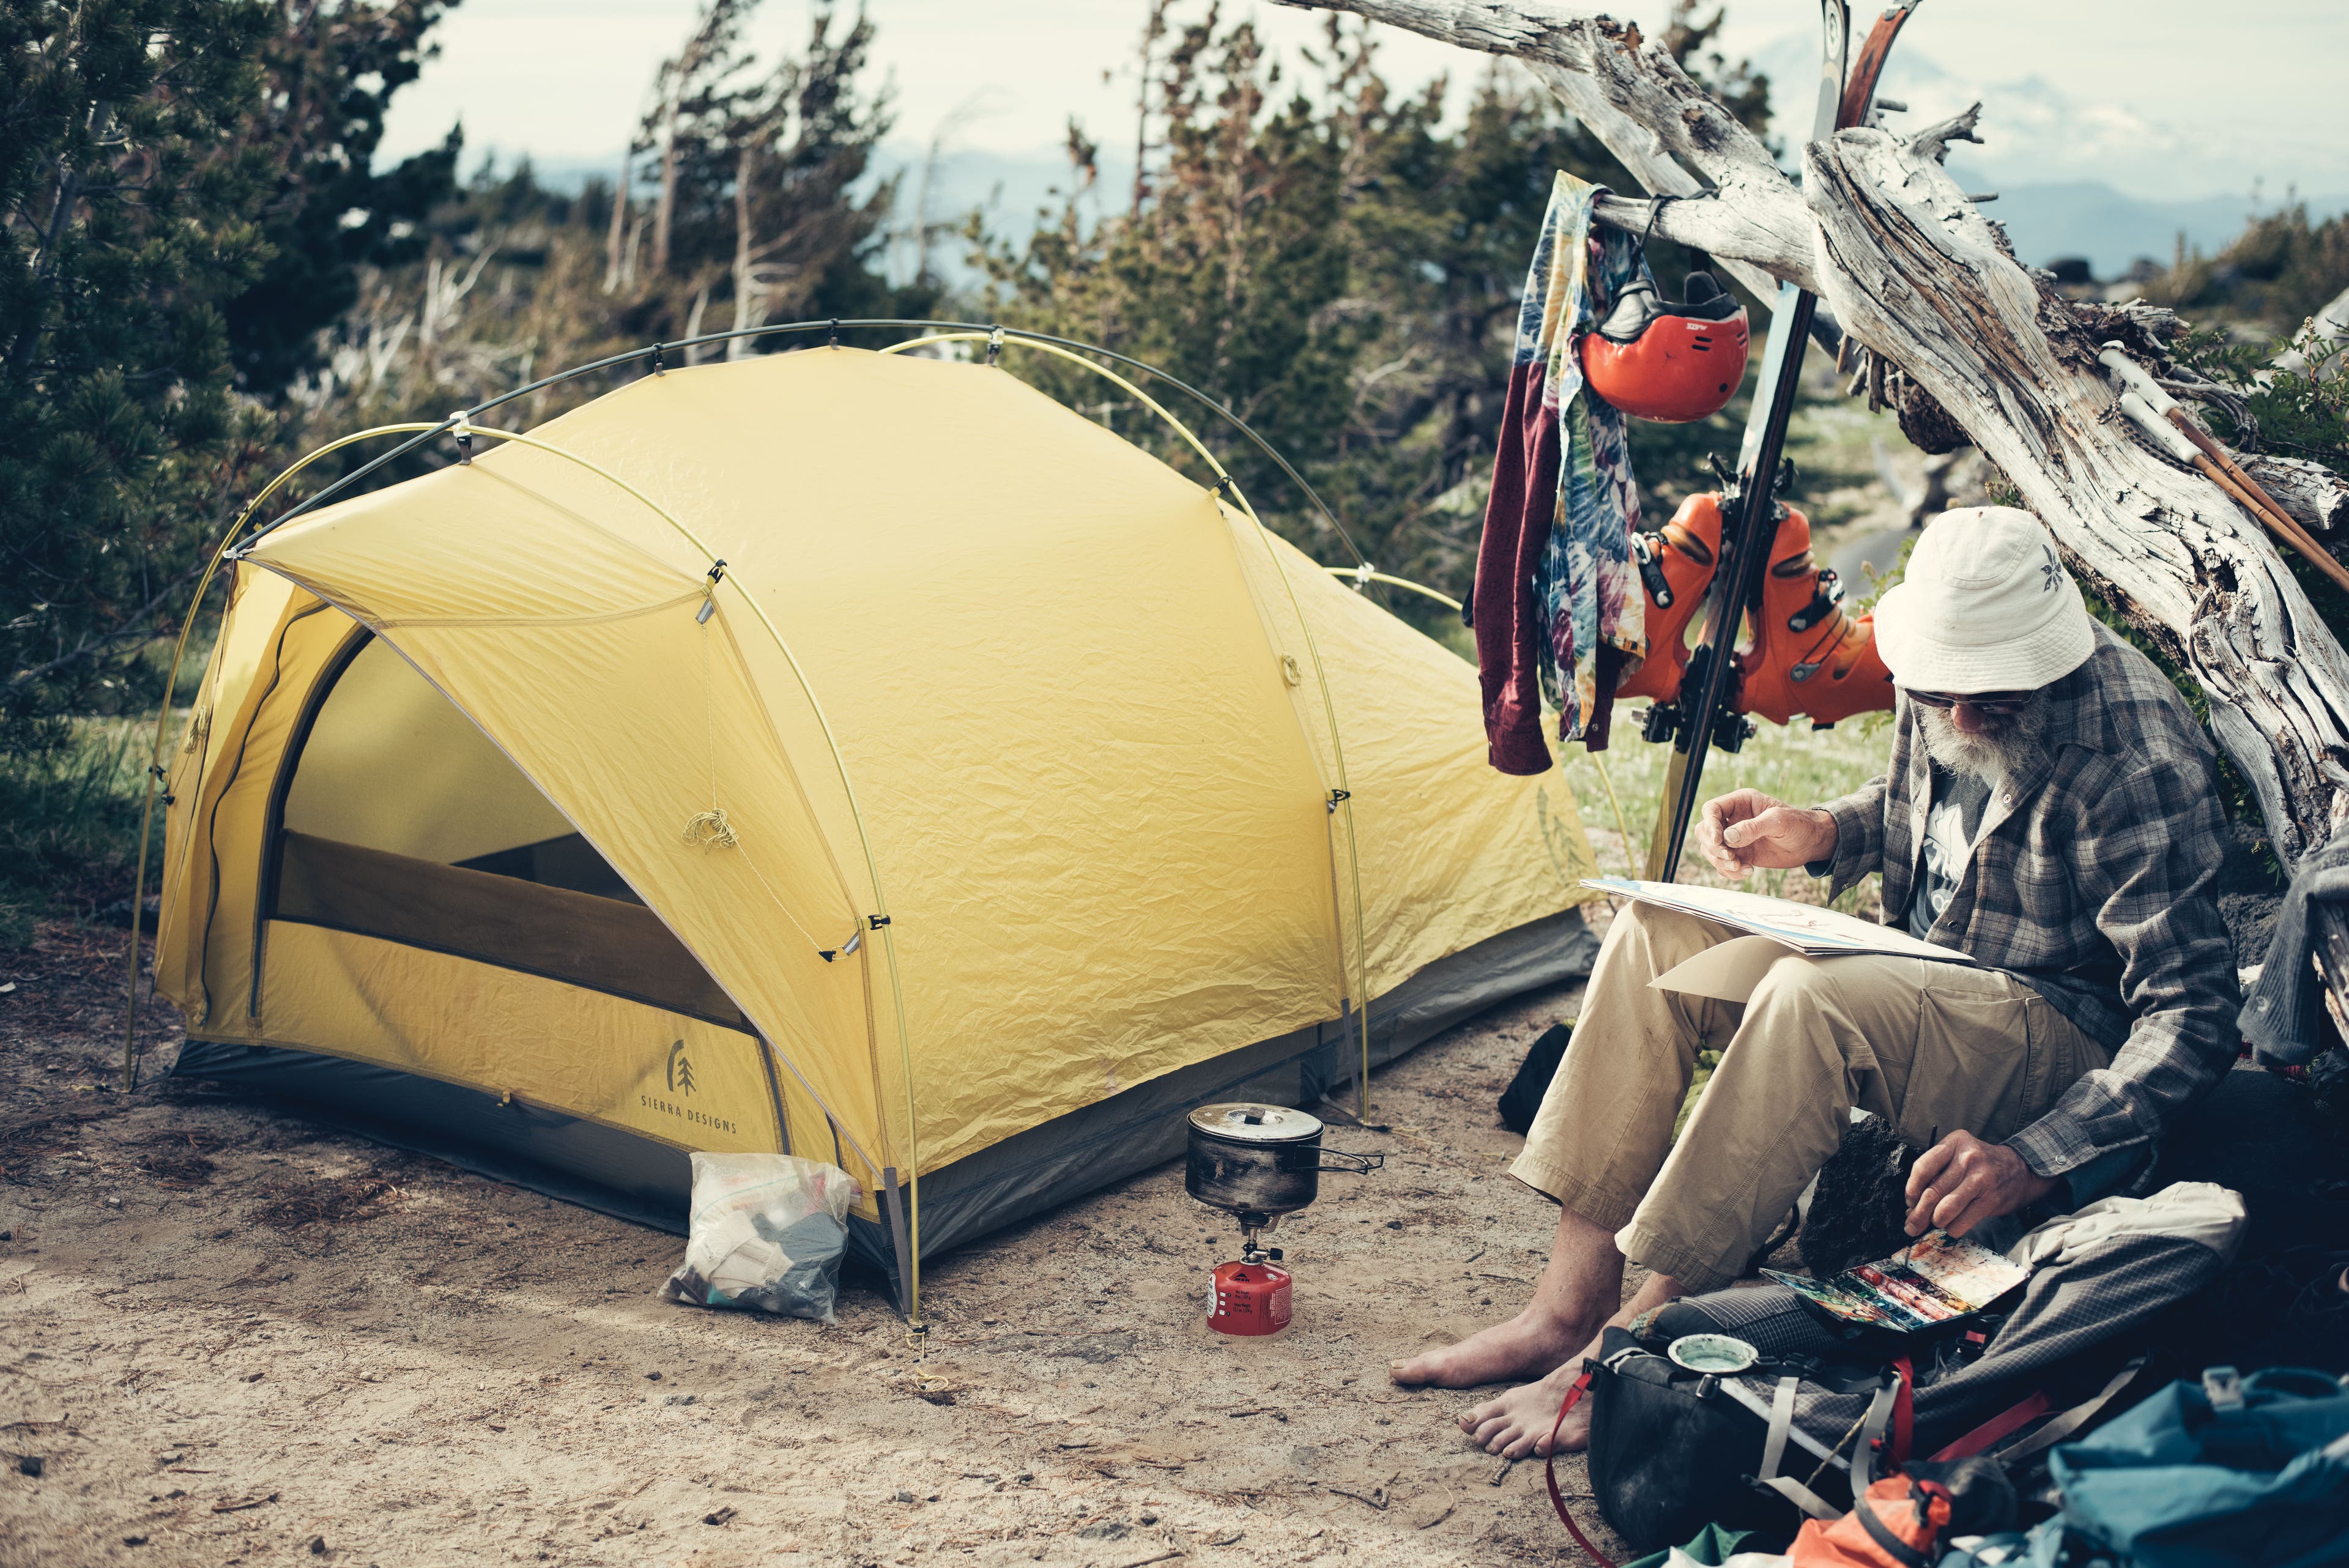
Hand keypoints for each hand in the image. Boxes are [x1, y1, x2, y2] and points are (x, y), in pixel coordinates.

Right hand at [1695, 789, 1836, 878]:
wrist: (1812, 843)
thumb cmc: (1799, 825)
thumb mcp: (1778, 821)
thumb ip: (1753, 828)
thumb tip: (1728, 837)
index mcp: (1740, 802)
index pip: (1711, 809)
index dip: (1709, 824)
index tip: (1718, 840)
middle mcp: (1733, 819)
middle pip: (1704, 831)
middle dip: (1713, 847)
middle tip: (1731, 857)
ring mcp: (1735, 838)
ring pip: (1710, 850)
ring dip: (1720, 862)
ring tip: (1741, 867)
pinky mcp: (1740, 855)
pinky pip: (1723, 865)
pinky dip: (1730, 872)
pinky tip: (1749, 871)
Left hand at [1903, 1130, 2058, 1238]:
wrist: (2021, 1170)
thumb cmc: (1980, 1165)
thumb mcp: (1958, 1155)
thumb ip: (1936, 1173)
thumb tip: (1912, 1206)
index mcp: (1954, 1143)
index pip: (1922, 1167)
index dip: (1911, 1189)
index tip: (1909, 1201)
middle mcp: (1967, 1158)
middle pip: (1932, 1192)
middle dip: (1918, 1214)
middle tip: (1911, 1225)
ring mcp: (1981, 1179)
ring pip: (1945, 1209)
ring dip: (1935, 1222)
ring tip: (1934, 1223)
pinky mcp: (1991, 1200)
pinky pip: (1962, 1221)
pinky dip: (1952, 1228)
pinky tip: (1951, 1226)